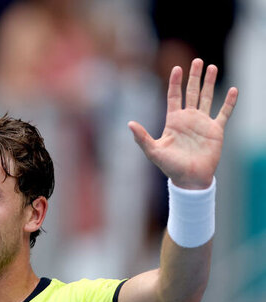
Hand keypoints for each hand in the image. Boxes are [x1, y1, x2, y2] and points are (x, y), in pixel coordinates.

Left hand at [128, 58, 237, 188]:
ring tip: (212, 67)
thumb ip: (142, 137)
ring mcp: (202, 123)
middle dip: (194, 77)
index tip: (177, 67)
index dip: (175, 82)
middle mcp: (188, 119)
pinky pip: (224, 113)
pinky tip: (233, 89)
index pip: (174, 96)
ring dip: (209, 83)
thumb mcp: (153, 151)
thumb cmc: (170, 167)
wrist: (189, 179)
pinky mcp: (215, 131)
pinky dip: (228, 102)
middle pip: (192, 92)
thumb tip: (129, 123)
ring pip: (207, 98)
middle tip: (197, 61)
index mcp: (173, 121)